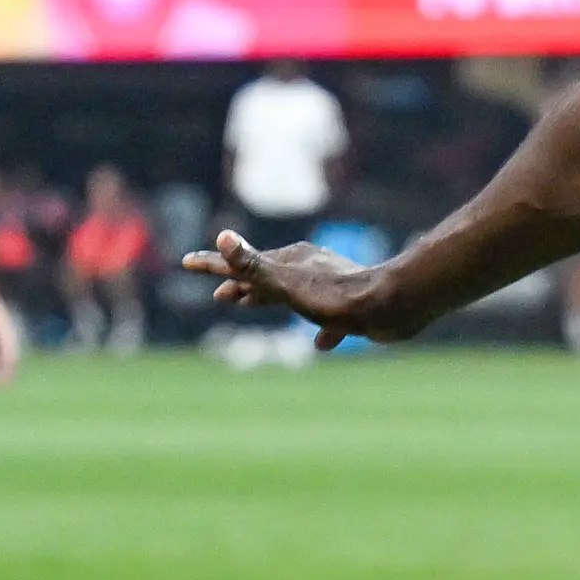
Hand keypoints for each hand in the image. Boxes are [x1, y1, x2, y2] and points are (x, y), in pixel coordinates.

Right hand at [182, 231, 411, 350]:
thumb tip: (222, 236)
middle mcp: (308, 267)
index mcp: (288, 261)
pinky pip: (329, 317)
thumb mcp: (287, 284)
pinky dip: (319, 328)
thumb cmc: (335, 298)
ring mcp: (331, 285)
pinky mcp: (353, 306)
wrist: (391, 306)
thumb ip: (253, 265)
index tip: (188, 261)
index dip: (214, 264)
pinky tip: (322, 343)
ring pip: (293, 293)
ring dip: (271, 299)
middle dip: (241, 284)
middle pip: (267, 276)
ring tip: (255, 306)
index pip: (242, 261)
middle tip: (220, 295)